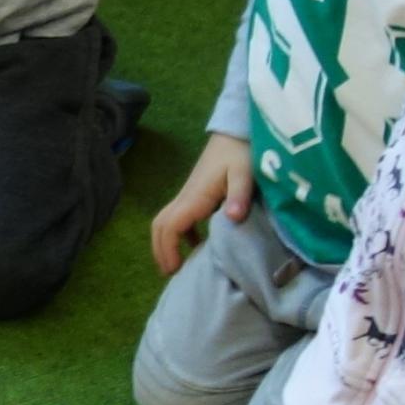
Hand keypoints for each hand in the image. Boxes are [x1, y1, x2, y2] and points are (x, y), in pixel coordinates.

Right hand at [150, 132, 255, 276]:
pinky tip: (197, 245)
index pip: (169, 226)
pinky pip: (179, 218)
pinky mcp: (195, 194)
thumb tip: (232, 218)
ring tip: (178, 265)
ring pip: (166, 222)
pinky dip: (182, 235)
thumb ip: (239, 195)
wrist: (236, 132)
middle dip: (160, 250)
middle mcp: (186, 197)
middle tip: (171, 272)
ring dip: (167, 243)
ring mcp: (189, 195)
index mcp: (195, 196)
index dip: (168, 249)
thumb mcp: (244, 173)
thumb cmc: (240, 152)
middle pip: (159, 225)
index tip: (175, 268)